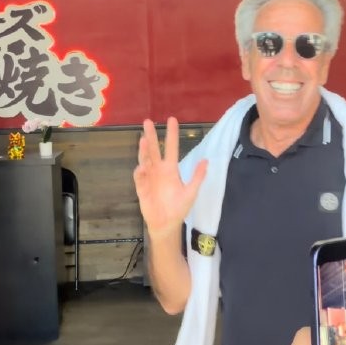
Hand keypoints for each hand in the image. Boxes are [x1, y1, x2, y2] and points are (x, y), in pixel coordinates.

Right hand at [133, 117, 206, 236]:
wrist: (167, 224)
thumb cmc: (179, 208)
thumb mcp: (191, 192)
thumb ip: (197, 177)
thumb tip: (206, 160)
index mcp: (171, 170)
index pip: (171, 148)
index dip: (171, 135)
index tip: (171, 120)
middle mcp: (159, 170)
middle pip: (154, 150)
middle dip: (151, 136)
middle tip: (147, 122)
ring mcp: (149, 178)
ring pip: (144, 160)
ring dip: (143, 151)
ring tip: (143, 140)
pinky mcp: (141, 188)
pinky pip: (139, 178)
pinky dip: (140, 172)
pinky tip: (142, 167)